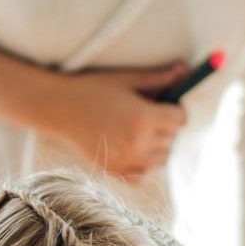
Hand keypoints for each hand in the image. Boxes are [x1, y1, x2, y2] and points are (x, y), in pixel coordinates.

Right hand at [54, 62, 188, 180]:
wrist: (59, 108)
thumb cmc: (93, 89)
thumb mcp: (127, 80)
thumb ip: (159, 78)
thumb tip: (185, 70)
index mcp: (143, 118)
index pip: (180, 119)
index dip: (175, 110)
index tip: (165, 104)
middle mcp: (138, 143)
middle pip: (172, 139)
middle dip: (167, 126)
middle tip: (149, 115)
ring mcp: (126, 160)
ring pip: (161, 159)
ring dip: (158, 146)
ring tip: (141, 131)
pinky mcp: (114, 171)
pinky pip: (143, 175)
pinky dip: (143, 165)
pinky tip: (132, 148)